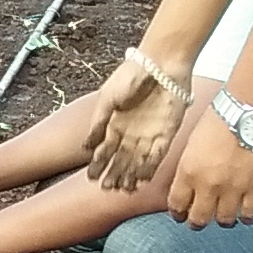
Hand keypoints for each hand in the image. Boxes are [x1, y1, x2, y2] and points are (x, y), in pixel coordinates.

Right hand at [84, 63, 186, 192]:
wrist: (160, 62)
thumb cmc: (130, 75)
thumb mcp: (107, 99)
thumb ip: (98, 124)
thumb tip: (86, 147)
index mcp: (116, 123)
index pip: (105, 150)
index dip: (98, 164)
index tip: (91, 179)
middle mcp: (132, 132)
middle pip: (122, 159)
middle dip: (114, 174)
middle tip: (107, 189)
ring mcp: (149, 133)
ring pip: (138, 161)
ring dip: (131, 175)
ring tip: (123, 189)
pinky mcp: (167, 132)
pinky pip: (157, 155)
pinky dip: (150, 167)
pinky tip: (142, 179)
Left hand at [165, 116, 252, 227]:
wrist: (248, 111)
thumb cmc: (217, 119)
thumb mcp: (190, 143)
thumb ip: (187, 167)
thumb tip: (185, 183)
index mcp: (187, 172)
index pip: (176, 205)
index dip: (178, 213)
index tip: (181, 214)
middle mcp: (208, 185)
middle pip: (198, 219)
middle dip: (197, 222)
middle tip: (200, 219)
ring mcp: (233, 189)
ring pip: (224, 220)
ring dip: (222, 220)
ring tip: (223, 215)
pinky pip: (249, 214)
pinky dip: (245, 217)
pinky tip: (244, 214)